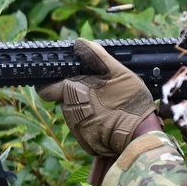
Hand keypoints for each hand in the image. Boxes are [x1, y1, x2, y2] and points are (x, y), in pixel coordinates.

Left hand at [37, 38, 156, 157]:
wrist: (140, 135)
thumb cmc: (129, 101)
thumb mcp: (117, 71)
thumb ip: (96, 56)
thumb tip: (80, 43)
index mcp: (72, 93)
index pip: (46, 89)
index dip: (51, 83)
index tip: (63, 81)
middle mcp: (70, 113)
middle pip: (65, 100)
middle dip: (77, 96)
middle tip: (97, 93)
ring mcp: (78, 130)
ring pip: (75, 115)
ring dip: (86, 110)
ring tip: (107, 107)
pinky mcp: (87, 143)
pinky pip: (85, 129)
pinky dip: (94, 124)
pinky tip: (109, 120)